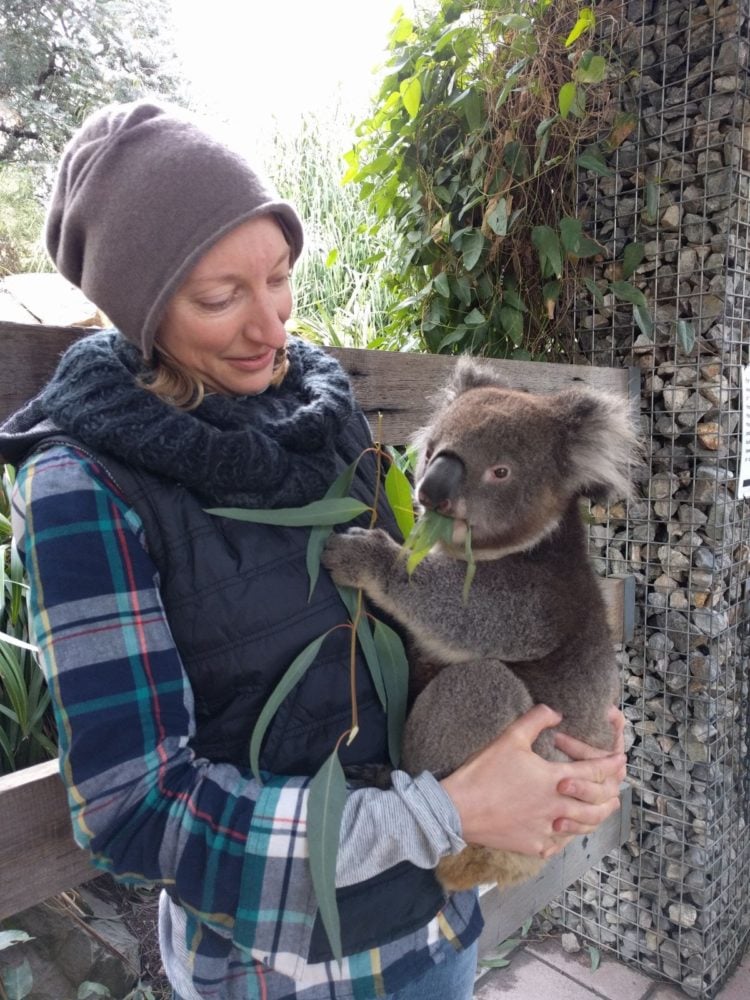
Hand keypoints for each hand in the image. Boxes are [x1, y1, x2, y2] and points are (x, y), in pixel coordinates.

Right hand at [440, 704, 625, 860]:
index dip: (610, 765)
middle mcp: (557, 807)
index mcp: (554, 779)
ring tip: (601, 810)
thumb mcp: (510, 738)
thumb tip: (555, 711)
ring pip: (583, 827)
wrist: (459, 809)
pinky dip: (568, 836)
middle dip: (610, 794)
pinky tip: (567, 831)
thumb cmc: (483, 772)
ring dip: (596, 817)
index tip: (621, 760)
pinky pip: (560, 843)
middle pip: (597, 804)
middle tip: (616, 788)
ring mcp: (547, 829)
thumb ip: (536, 720)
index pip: (593, 772)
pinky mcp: (534, 845)